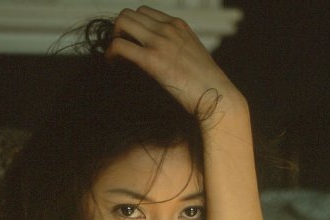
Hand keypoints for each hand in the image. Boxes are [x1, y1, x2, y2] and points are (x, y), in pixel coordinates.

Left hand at [107, 6, 242, 117]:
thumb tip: (166, 61)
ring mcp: (160, 42)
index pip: (145, 12)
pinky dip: (111, 52)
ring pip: (122, 23)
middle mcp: (168, 29)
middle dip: (120, 30)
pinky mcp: (153, 60)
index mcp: (178, 26)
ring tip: (114, 57)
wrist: (218, 97)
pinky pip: (120, 46)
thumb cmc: (208, 86)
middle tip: (119, 50)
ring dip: (113, 38)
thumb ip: (179, 50)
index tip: (130, 42)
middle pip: (130, 14)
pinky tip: (112, 63)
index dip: (134, 26)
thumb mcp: (194, 58)